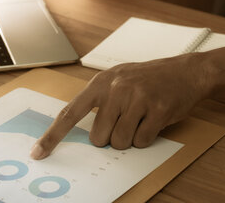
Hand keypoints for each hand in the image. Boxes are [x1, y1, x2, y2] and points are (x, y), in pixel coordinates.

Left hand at [30, 53, 211, 159]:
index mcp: (101, 82)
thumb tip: (82, 134)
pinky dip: (146, 138)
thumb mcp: (117, 79)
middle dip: (110, 137)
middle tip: (124, 121)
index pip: (70, 113)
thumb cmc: (148, 78)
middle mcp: (116, 89)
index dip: (53, 136)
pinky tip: (153, 121)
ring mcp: (137, 98)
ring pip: (119, 142)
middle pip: (98, 137)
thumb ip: (98, 101)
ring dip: (129, 139)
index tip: (38, 153)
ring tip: (140, 119)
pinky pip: (141, 141)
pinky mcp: (157, 110)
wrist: (185, 72)